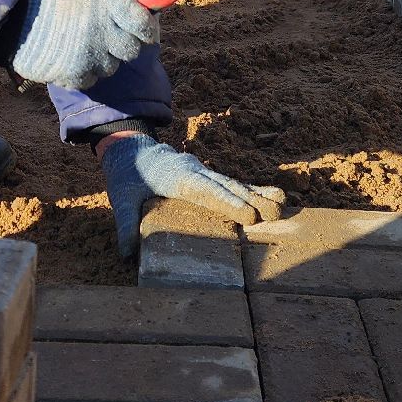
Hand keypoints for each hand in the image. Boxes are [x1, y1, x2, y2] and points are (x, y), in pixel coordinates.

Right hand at [11, 0, 155, 89]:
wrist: (12, 19)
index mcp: (106, 6)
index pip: (142, 22)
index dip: (147, 27)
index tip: (144, 28)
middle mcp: (102, 32)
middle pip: (132, 49)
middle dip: (125, 43)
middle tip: (109, 35)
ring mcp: (89, 56)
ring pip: (112, 65)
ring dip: (104, 57)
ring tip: (84, 44)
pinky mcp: (75, 74)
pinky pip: (93, 79)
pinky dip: (86, 71)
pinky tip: (72, 57)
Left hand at [100, 134, 285, 256]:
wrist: (130, 147)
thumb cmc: (127, 174)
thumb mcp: (120, 197)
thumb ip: (124, 223)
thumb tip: (127, 254)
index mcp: (177, 177)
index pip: (206, 192)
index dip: (228, 203)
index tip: (249, 215)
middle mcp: (195, 171)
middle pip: (227, 186)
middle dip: (251, 200)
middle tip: (275, 214)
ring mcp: (203, 171)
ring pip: (233, 183)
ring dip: (257, 194)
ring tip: (281, 205)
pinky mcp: (207, 175)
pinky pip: (231, 183)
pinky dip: (251, 190)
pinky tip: (271, 197)